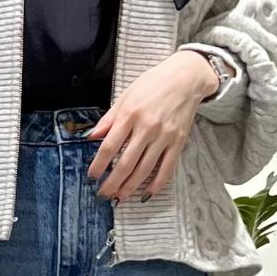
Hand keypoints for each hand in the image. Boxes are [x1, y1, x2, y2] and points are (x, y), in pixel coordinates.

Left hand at [85, 50, 220, 202]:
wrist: (185, 78)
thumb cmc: (153, 84)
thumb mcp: (125, 95)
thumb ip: (109, 118)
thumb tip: (92, 136)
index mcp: (130, 114)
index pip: (110, 146)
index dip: (99, 164)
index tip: (92, 176)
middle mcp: (147, 127)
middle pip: (126, 162)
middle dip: (112, 182)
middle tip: (103, 194)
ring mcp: (164, 136)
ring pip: (144, 169)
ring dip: (130, 186)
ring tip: (120, 197)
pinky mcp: (178, 142)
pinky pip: (167, 167)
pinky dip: (157, 183)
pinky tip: (147, 193)